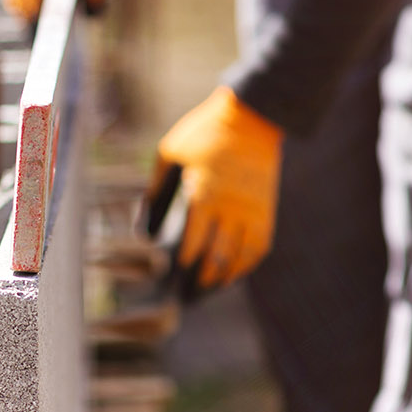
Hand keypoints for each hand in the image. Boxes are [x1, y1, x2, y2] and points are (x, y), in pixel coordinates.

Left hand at [151, 87, 283, 289]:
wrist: (252, 117)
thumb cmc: (204, 133)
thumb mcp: (170, 154)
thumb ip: (155, 191)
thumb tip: (143, 228)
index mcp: (205, 193)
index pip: (194, 242)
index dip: (183, 264)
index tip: (172, 275)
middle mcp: (232, 208)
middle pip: (217, 257)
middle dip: (201, 279)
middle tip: (187, 295)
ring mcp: (253, 212)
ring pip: (240, 257)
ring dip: (224, 278)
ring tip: (208, 289)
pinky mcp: (267, 211)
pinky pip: (259, 248)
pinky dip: (246, 264)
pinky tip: (233, 273)